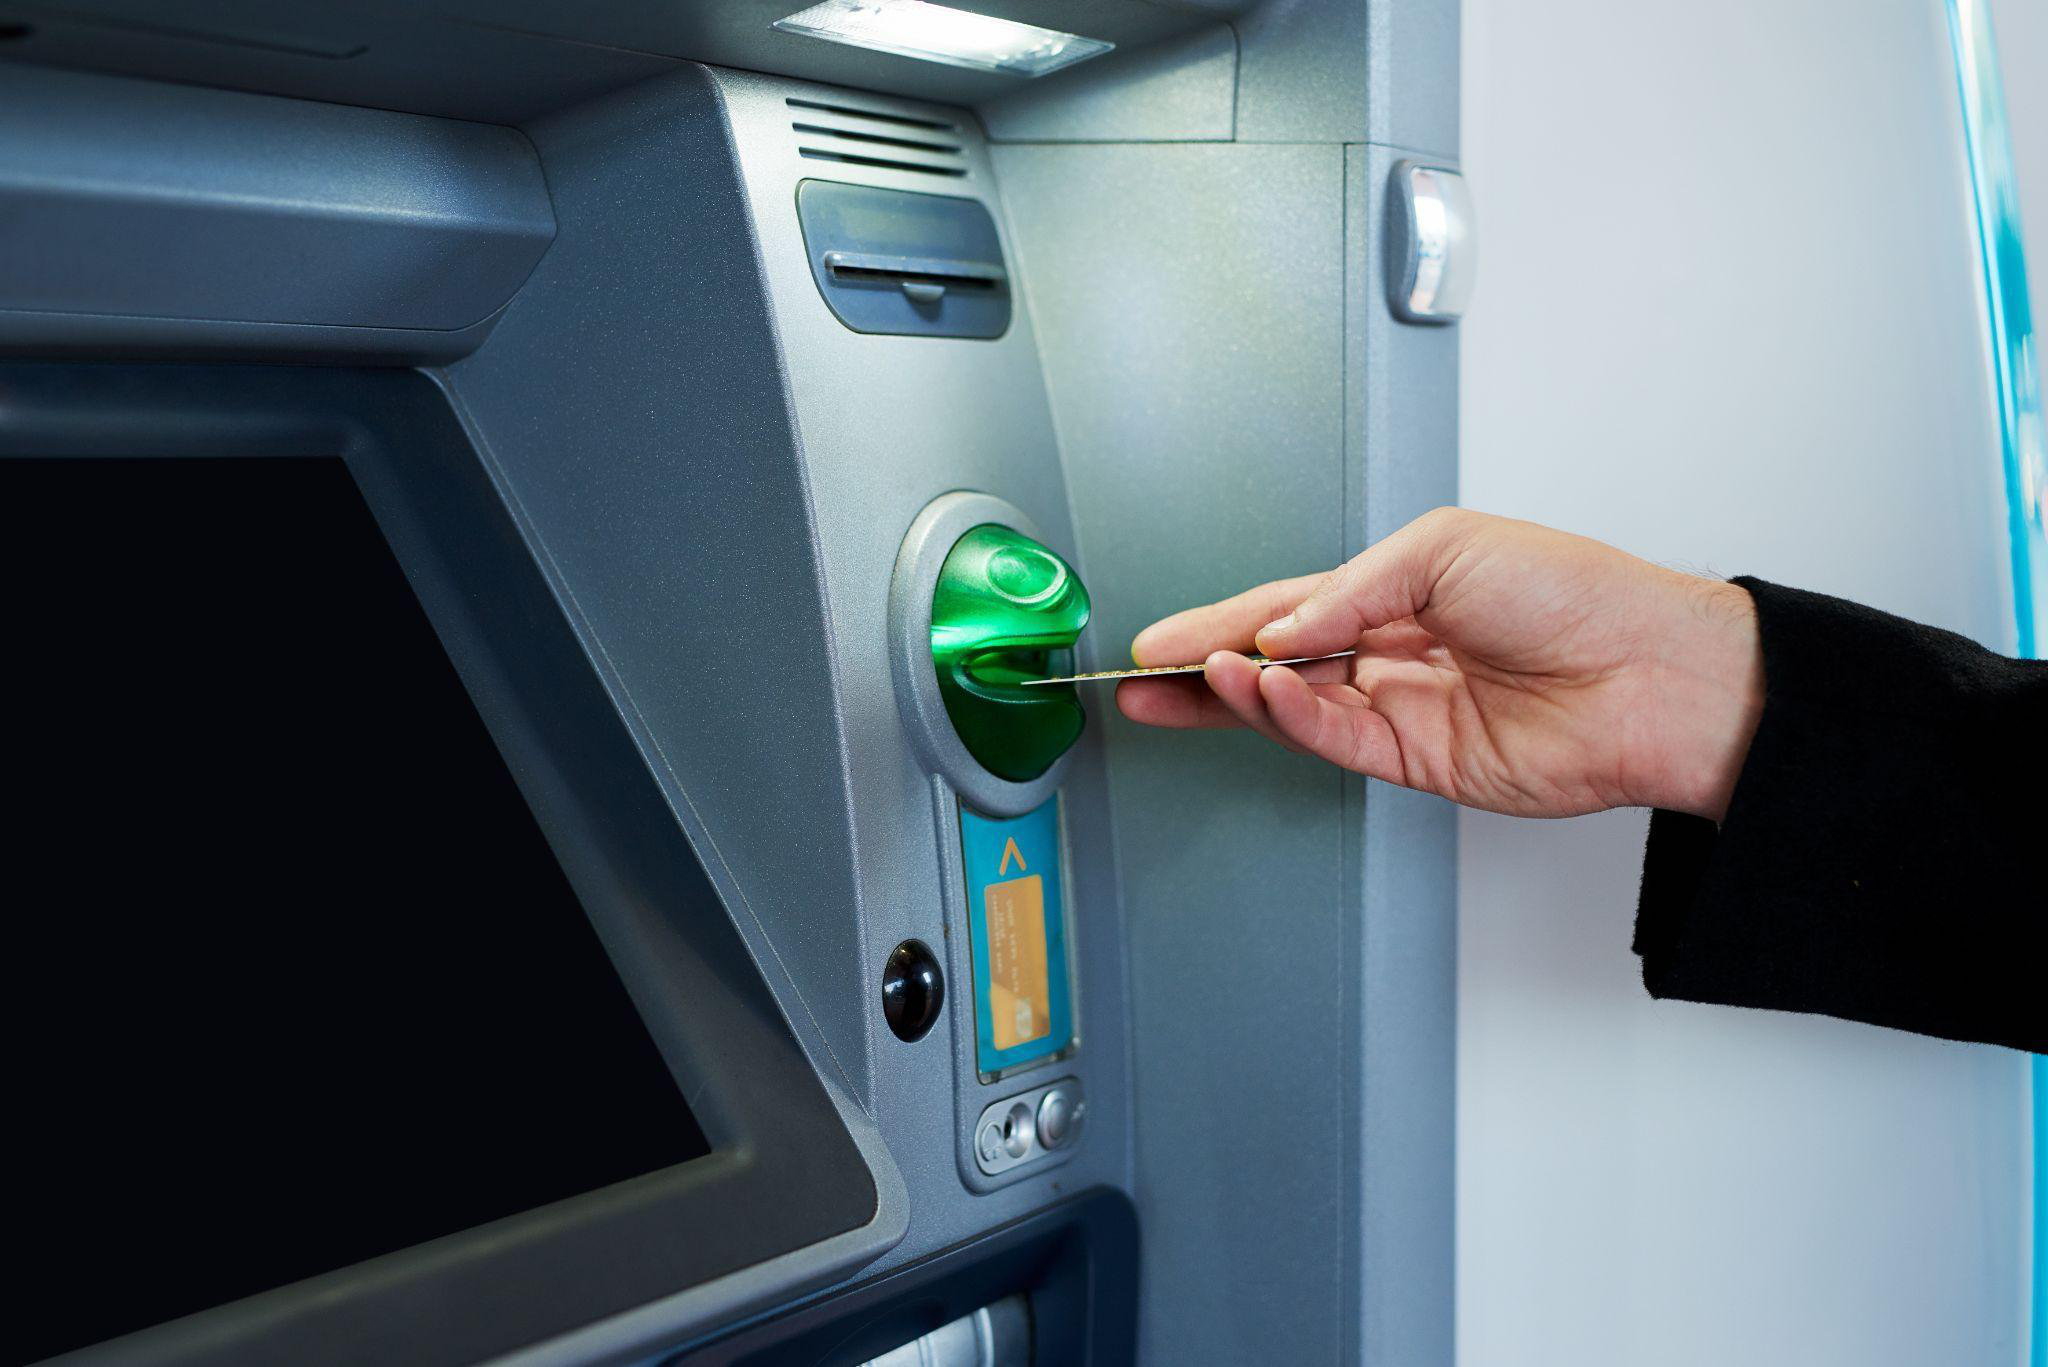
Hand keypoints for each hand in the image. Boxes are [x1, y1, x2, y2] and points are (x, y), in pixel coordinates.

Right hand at [1115, 508, 1763, 819]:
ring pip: (1293, 708)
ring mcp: (1403, 710)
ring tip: (1191, 677)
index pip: (1285, 609)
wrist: (1651, 672)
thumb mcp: (1445, 548)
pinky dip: (1291, 717)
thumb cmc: (1575, 592)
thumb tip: (1279, 632)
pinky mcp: (1419, 762)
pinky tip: (1261, 691)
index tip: (1158, 638)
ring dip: (1237, 693)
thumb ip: (1348, 593)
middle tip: (1139, 680)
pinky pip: (1335, 740)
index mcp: (1399, 591)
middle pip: (1273, 666)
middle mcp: (1393, 652)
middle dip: (1201, 671)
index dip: (1217, 623)